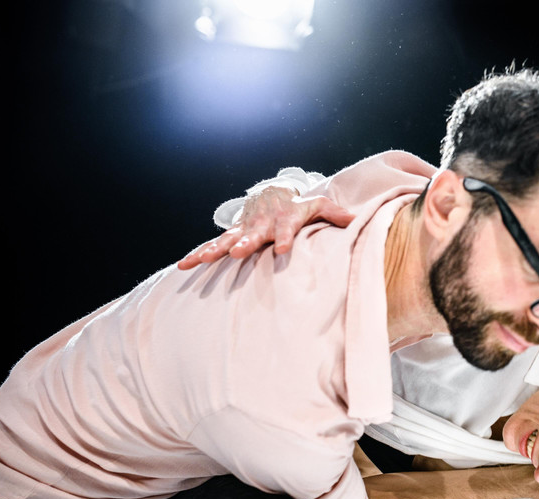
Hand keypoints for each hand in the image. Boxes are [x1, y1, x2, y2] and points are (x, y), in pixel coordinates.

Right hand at [177, 188, 355, 268]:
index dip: (286, 238)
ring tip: (198, 262)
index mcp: (284, 219)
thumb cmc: (297, 206)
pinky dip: (197, 254)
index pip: (287, 229)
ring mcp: (243, 230)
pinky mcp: (231, 236)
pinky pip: (212, 246)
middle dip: (244, 244)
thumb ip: (335, 214)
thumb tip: (355, 220)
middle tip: (235, 254)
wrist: (271, 194)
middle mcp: (261, 225)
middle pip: (252, 235)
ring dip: (212, 250)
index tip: (283, 249)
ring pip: (226, 240)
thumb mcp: (317, 206)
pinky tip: (184, 265)